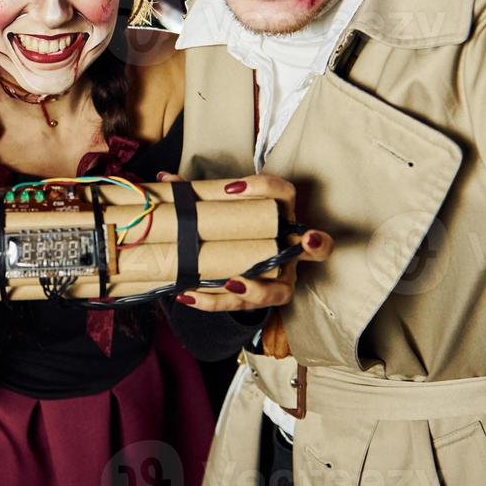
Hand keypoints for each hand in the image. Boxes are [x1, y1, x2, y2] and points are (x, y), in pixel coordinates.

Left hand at [158, 171, 333, 312]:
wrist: (236, 261)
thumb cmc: (234, 229)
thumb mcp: (219, 211)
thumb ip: (196, 195)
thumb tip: (166, 180)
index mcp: (280, 216)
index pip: (284, 193)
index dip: (264, 188)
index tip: (231, 190)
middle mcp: (289, 249)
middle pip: (318, 248)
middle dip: (316, 244)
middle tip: (306, 240)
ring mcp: (280, 278)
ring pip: (280, 290)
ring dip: (257, 289)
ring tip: (230, 284)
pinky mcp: (259, 300)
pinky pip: (243, 306)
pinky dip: (214, 301)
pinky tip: (188, 294)